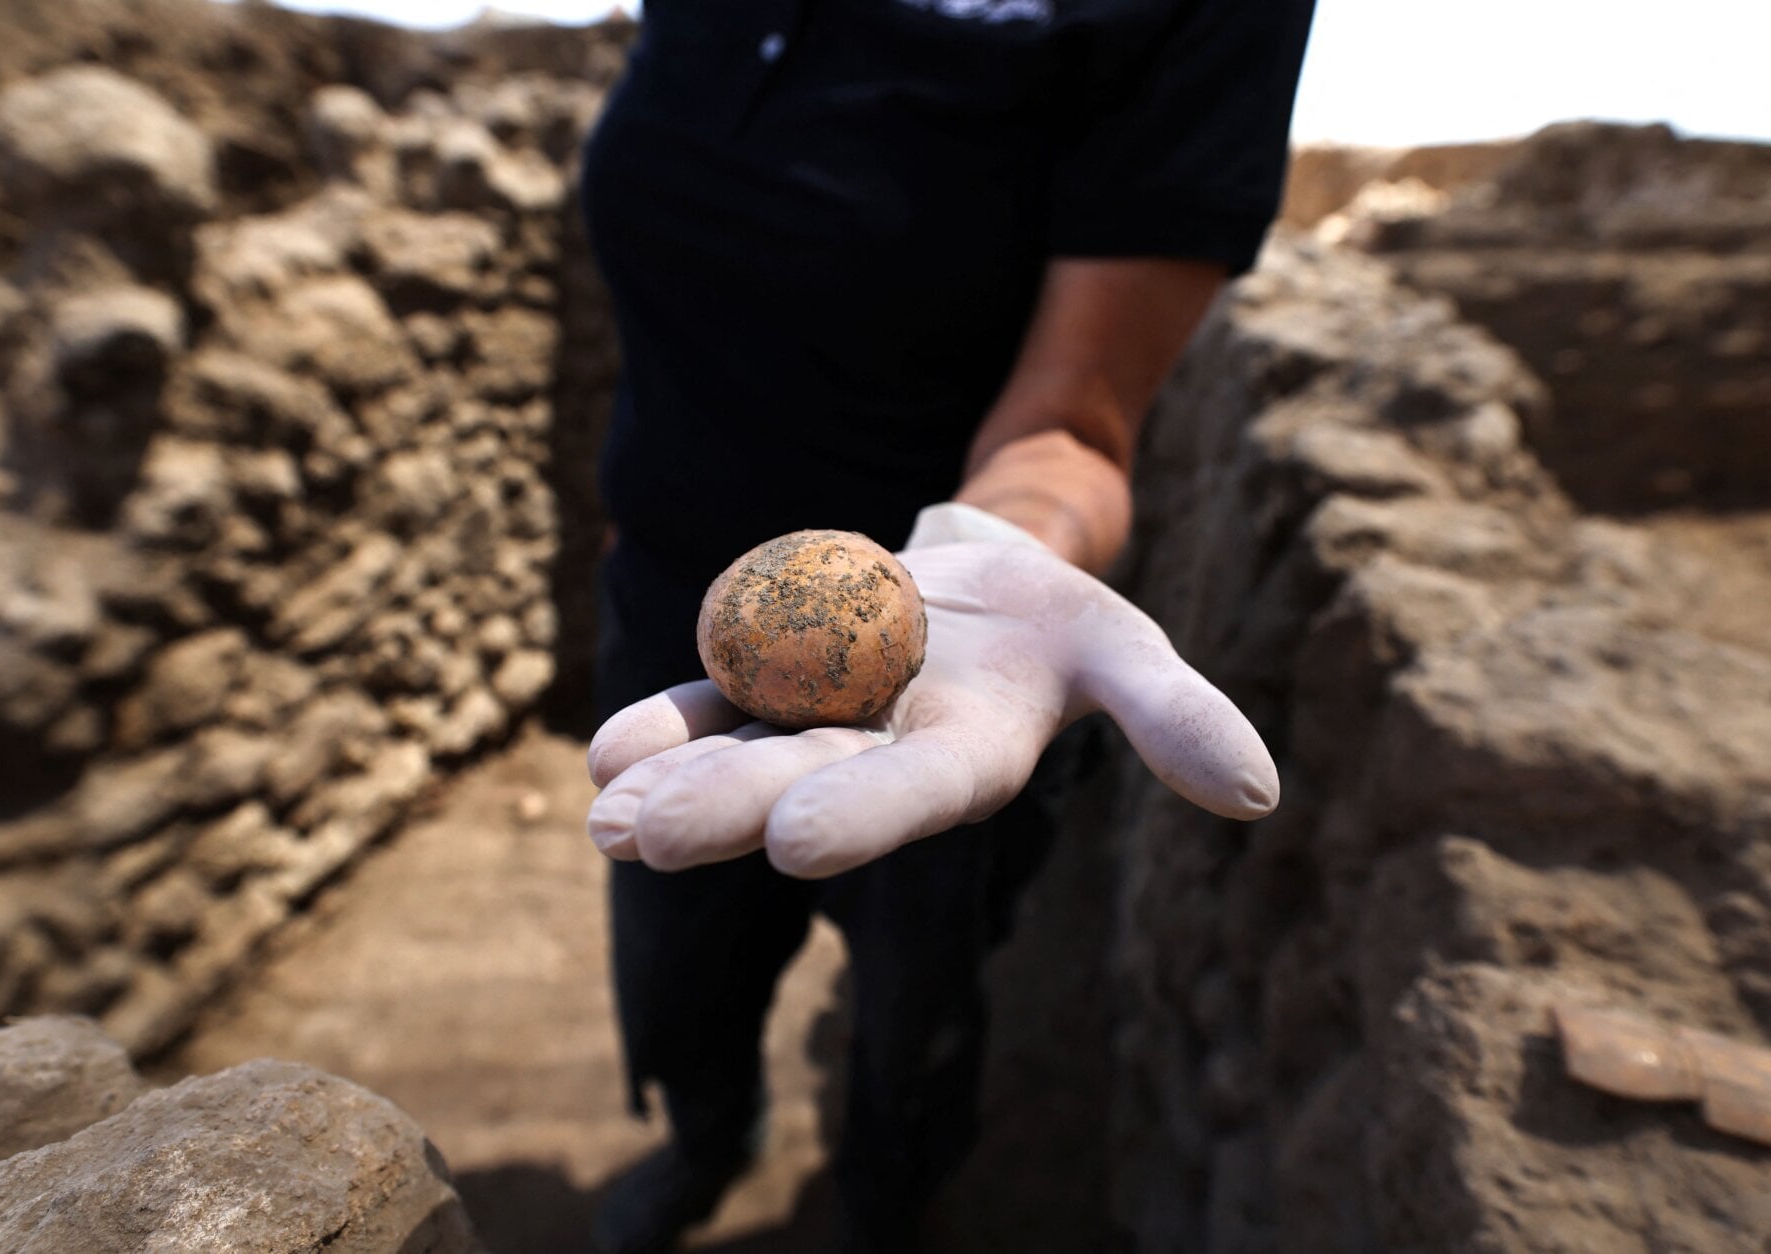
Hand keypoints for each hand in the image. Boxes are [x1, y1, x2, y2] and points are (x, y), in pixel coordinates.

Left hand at [586, 507, 1277, 878]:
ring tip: (602, 818)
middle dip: (724, 809)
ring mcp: (817, 720)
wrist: (986, 586)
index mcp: (968, 756)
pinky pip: (713, 700)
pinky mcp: (770, 678)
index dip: (865, 813)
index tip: (795, 842)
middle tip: (640, 839)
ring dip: (672, 785)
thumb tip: (1258, 797)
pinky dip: (664, 724)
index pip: (918, 792)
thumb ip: (1176, 719)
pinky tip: (607, 756)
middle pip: (801, 781)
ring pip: (740, 750)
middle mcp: (880, 755)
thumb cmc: (1061, 627)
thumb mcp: (1129, 652)